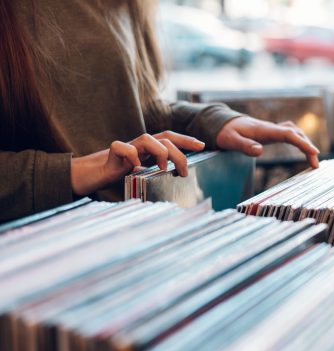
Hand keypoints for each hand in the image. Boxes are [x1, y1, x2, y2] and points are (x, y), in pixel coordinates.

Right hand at [71, 131, 204, 195]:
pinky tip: (135, 169)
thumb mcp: (143, 176)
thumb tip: (177, 188)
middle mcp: (139, 145)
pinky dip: (131, 155)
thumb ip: (157, 176)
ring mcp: (126, 148)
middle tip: (184, 171)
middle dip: (179, 151)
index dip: (186, 140)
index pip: (170, 138)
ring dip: (160, 152)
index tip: (203, 145)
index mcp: (148, 149)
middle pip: (164, 138)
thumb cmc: (118, 176)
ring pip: (147, 138)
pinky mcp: (111, 154)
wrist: (89, 175)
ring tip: (163, 168)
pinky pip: (122, 147)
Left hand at [216, 116, 319, 167]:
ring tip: (313, 159)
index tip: (314, 153)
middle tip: (316, 165)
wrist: (222, 123)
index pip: (288, 135)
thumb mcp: (231, 141)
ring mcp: (272, 129)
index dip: (302, 143)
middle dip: (308, 147)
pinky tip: (302, 147)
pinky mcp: (271, 132)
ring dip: (305, 143)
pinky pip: (290, 134)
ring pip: (294, 132)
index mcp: (265, 131)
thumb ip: (245, 146)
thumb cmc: (226, 133)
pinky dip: (299, 140)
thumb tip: (260, 151)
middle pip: (296, 133)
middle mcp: (271, 128)